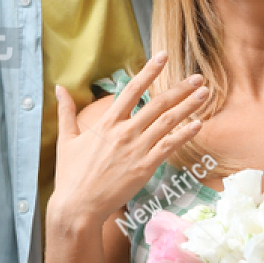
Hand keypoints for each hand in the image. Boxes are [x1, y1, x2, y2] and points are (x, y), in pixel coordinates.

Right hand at [50, 51, 206, 229]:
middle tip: (198, 78)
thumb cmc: (71, 175)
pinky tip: (198, 125)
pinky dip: (185, 135)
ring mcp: (136, 149)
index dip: (149, 72)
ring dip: (188, 107)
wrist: (78, 205)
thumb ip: (66, 112)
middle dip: (180, 89)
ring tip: (204, 94)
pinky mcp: (145, 168)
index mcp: (106, 123)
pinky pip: (169, 147)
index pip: (132, 90)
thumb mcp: (66, 139)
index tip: (162, 57)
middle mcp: (124, 132)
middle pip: (157, 104)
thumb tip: (59, 88)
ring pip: (167, 122)